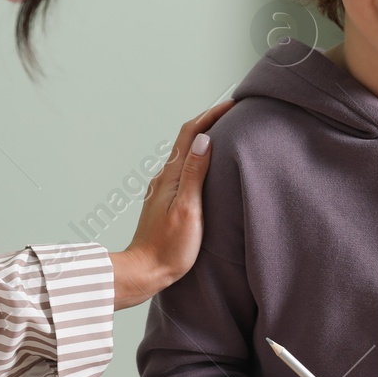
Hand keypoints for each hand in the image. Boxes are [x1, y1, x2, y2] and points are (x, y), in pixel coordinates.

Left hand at [109, 99, 234, 310]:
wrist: (145, 272)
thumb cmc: (168, 247)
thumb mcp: (187, 209)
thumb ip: (195, 174)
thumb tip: (204, 139)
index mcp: (171, 176)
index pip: (190, 134)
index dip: (210, 115)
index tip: (231, 104)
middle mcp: (164, 178)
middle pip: (187, 140)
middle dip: (209, 122)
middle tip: (232, 112)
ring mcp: (164, 190)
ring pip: (186, 155)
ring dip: (204, 140)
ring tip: (226, 134)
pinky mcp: (166, 202)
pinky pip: (185, 171)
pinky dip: (200, 160)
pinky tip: (210, 168)